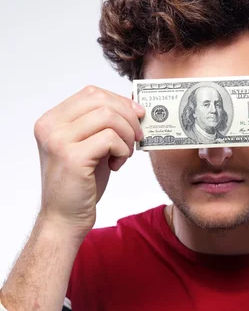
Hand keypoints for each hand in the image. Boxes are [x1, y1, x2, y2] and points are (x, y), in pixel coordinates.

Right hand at [34, 85, 144, 239]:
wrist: (64, 218)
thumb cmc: (80, 184)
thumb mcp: (90, 147)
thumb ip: (102, 125)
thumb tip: (133, 105)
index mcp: (52, 120)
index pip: (91, 93)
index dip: (119, 101)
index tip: (136, 116)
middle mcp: (50, 127)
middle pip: (101, 100)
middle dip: (128, 117)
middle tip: (136, 137)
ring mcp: (59, 141)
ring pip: (108, 117)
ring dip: (126, 135)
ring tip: (124, 154)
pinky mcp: (72, 157)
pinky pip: (111, 139)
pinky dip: (123, 150)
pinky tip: (116, 165)